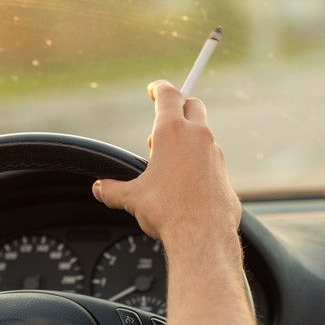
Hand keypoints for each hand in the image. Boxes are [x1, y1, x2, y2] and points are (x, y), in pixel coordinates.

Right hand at [91, 80, 241, 249]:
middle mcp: (197, 136)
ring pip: (204, 133)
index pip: (168, 94)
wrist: (202, 237)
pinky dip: (199, 161)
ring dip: (189, 138)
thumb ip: (112, 189)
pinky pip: (211, 158)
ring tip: (170, 161)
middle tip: (160, 128)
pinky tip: (187, 181)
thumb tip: (99, 189)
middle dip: (178, 108)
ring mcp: (215, 153)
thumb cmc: (168, 212)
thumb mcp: (132, 198)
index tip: (154, 89)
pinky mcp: (224, 172)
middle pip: (192, 105)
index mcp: (172, 132)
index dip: (159, 88)